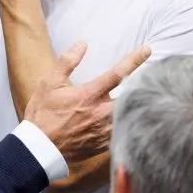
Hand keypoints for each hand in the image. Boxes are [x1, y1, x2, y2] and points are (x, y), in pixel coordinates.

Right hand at [23, 42, 151, 166]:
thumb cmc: (42, 115)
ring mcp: (104, 130)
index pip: (118, 73)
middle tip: (153, 80)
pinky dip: (128, 125)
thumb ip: (67, 62)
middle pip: (132, 97)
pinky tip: (132, 121)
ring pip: (129, 116)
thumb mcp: (49, 83)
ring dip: (137, 106)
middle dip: (143, 87)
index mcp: (90, 95)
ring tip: (148, 100)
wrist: (39, 148)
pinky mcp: (103, 145)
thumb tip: (82, 44)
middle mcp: (101, 113)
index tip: (147, 49)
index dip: (135, 60)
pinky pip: (122, 133)